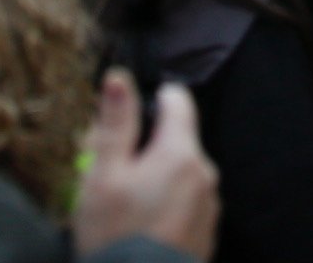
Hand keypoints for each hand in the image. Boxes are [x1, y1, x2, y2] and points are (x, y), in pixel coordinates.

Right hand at [73, 74, 218, 260]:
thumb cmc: (115, 236)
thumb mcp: (104, 175)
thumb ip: (115, 123)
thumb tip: (120, 77)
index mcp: (181, 153)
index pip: (177, 100)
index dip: (149, 101)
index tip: (124, 123)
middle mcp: (205, 175)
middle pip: (176, 140)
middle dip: (144, 148)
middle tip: (107, 173)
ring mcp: (209, 207)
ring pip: (180, 174)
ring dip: (154, 179)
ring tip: (120, 207)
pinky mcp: (205, 235)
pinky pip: (185, 204)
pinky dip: (164, 206)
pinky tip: (138, 227)